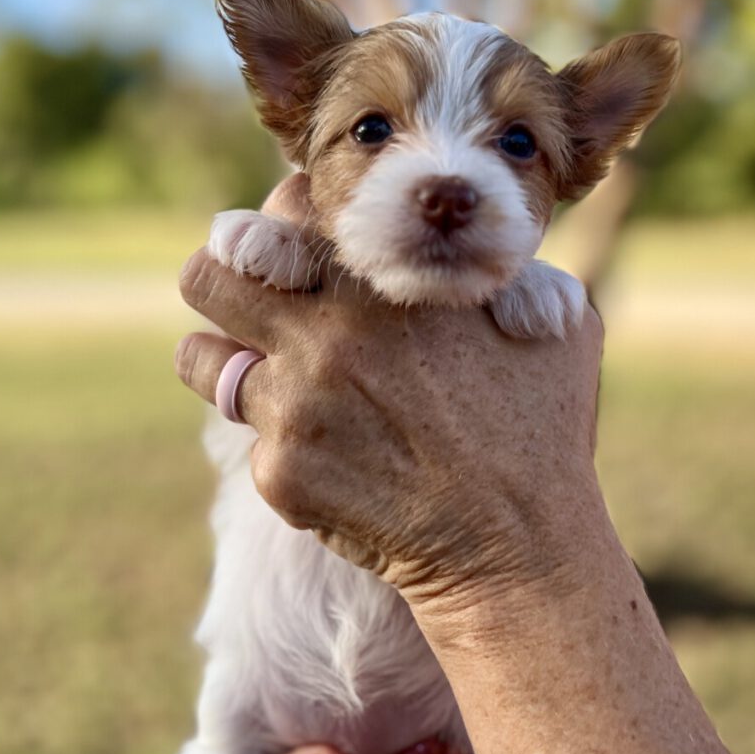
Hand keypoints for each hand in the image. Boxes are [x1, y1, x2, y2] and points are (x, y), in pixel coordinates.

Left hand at [175, 173, 604, 638]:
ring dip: (226, 358)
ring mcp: (293, 407)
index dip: (286, 222)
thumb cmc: (544, 427)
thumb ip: (501, 265)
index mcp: (384, 284)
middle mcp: (323, 334)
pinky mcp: (279, 474)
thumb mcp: (554, 319)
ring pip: (201, 358)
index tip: (298, 248)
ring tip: (275, 375)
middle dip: (222, 278)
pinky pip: (251, 438)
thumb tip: (470, 243)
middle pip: (207, 274)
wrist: (519, 544)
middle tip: (249, 297)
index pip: (285, 208)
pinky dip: (282, 441)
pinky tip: (337, 456)